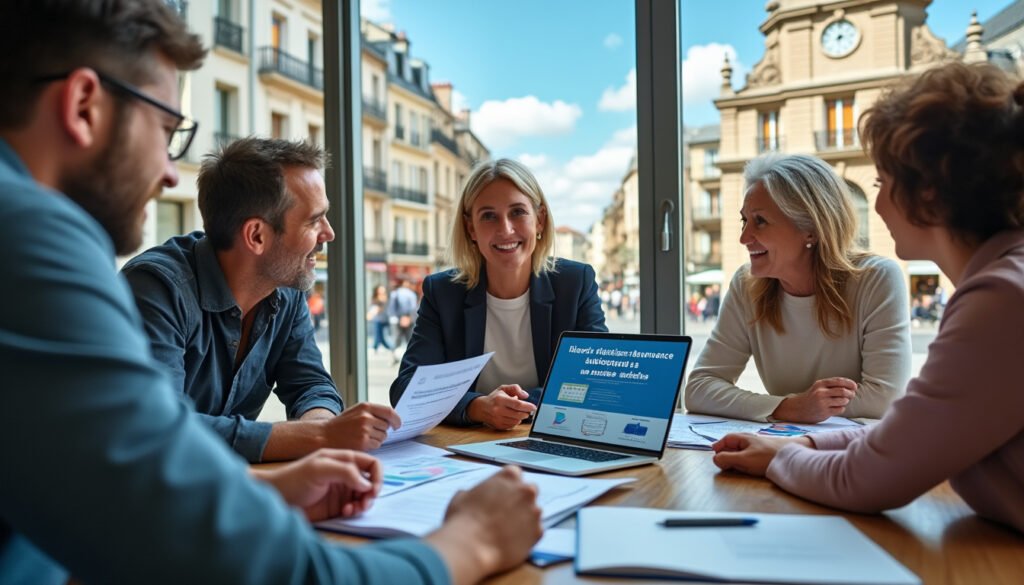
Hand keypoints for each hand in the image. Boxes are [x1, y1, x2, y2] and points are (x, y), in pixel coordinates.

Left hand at [254, 449, 381, 521]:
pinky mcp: (337, 506)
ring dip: (364, 504)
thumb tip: (367, 484)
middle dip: (371, 493)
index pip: (371, 464)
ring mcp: (342, 490)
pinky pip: (355, 509)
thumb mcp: (319, 469)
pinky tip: (344, 512)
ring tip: (352, 510)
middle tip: (364, 503)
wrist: (275, 499)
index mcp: (343, 459)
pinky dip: (354, 512)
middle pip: (371, 482)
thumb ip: (345, 472)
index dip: (377, 476)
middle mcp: (345, 474)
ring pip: (365, 497)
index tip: (373, 490)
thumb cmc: (294, 479)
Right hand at [319, 402, 401, 450]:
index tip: (397, 425)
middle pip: (386, 426)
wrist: (324, 436)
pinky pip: (377, 445)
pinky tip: (361, 443)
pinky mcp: (363, 442)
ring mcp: (365, 430)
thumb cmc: (341, 425)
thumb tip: (392, 419)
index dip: (396, 419)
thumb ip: (372, 413)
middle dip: (382, 430)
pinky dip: (372, 446)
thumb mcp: (356, 412)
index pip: (389, 411)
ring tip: (363, 437)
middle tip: (369, 432)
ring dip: (377, 439)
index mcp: (365, 407)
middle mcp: (366, 417)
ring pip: (383, 436)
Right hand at [425, 466, 541, 584]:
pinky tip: (511, 541)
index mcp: (508, 476)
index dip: (507, 485)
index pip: (514, 473)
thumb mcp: (462, 497)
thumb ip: (474, 493)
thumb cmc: (463, 519)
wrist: (471, 548)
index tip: (500, 494)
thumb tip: (472, 497)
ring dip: (524, 518)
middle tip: (505, 512)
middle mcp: (526, 491)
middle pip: (528, 491)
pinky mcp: (538, 532)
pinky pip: (534, 531)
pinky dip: (526, 535)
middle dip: (520, 499)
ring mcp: (534, 512)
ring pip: (533, 512)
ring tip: (506, 531)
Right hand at [467, 385, 536, 429]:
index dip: (527, 406)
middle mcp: (498, 410)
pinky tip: (512, 416)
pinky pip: (512, 425)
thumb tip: (525, 395)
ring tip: (517, 412)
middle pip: (518, 414)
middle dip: (526, 413)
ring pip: (516, 421)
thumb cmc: (494, 398)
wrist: (481, 408)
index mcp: (500, 400)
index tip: (534, 407)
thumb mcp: (503, 388)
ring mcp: (498, 419)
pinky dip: (515, 421)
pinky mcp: (498, 426)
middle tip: (528, 410)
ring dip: (520, 417)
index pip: (517, 404)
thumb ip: (515, 388)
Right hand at [711, 434, 811, 476]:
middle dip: (728, 455)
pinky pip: (751, 457)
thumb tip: (715, 459)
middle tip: (726, 466)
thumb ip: (727, 459)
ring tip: (739, 468)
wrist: (792, 458)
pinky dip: (747, 462)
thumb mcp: (744, 459)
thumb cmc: (767, 457)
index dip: (719, 447)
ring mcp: (758, 447)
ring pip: (742, 452)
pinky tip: (751, 469)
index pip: (726, 440)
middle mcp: (750, 440)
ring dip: (738, 460)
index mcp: (743, 438)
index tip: (715, 456)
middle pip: (733, 446)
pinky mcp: (765, 454)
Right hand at [771, 377, 856, 422]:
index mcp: (820, 384)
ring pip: (843, 400)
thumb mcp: (819, 387)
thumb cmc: (812, 397)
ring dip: (846, 401)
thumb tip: (852, 386)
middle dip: (851, 393)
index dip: (849, 383)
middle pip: (843, 391)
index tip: (855, 386)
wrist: (799, 408)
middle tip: (852, 394)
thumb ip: (832, 385)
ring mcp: (822, 403)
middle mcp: (821, 392)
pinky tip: (836, 408)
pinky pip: (840, 409)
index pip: (839, 381)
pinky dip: (841, 408)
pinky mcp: (824, 412)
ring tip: (843, 401)